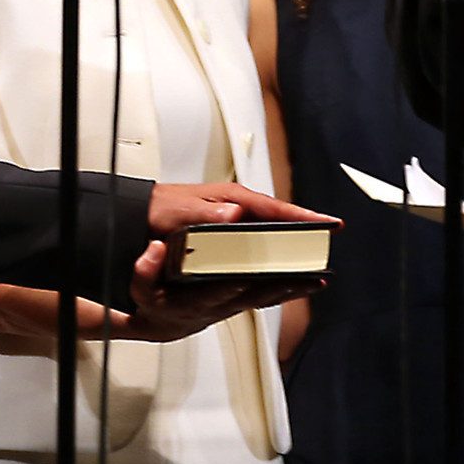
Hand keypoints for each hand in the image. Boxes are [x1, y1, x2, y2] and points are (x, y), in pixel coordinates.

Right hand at [124, 242, 320, 340]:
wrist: (164, 324)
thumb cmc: (156, 304)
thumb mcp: (141, 289)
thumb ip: (144, 271)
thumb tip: (155, 250)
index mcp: (195, 301)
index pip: (214, 293)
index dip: (228, 288)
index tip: (244, 277)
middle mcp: (219, 306)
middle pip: (252, 297)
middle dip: (278, 289)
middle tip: (303, 279)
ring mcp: (233, 306)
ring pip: (265, 298)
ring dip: (291, 291)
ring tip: (315, 279)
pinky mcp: (242, 302)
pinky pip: (268, 296)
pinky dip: (287, 289)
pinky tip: (306, 280)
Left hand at [145, 182, 337, 235]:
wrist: (134, 218)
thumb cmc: (154, 211)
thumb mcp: (177, 212)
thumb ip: (203, 214)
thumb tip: (233, 214)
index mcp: (229, 199)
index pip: (274, 207)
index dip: (302, 215)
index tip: (327, 221)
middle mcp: (234, 208)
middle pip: (277, 219)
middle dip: (305, 226)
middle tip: (329, 234)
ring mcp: (231, 221)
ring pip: (269, 231)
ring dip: (290, 241)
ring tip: (312, 254)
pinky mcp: (225, 236)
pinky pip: (255, 243)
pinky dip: (270, 251)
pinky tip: (279, 264)